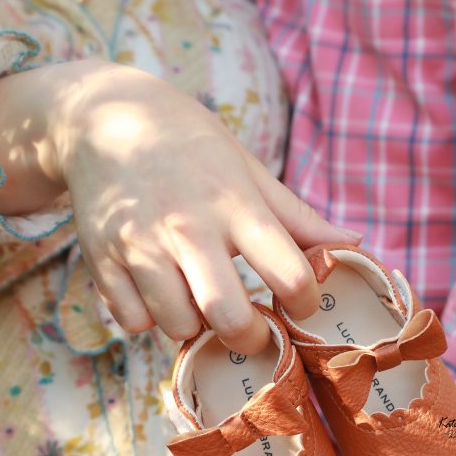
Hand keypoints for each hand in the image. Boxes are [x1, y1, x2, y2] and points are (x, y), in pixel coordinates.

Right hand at [0, 60, 359, 351]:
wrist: (103, 117)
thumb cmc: (190, 147)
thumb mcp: (248, 170)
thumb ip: (297, 217)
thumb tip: (355, 244)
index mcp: (235, 203)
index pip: (288, 272)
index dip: (306, 302)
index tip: (301, 304)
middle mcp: (188, 226)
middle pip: (228, 316)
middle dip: (248, 338)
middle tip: (252, 332)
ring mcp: (140, 244)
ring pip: (177, 325)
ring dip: (193, 324)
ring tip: (195, 298)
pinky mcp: (101, 259)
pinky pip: (132, 321)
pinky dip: (147, 317)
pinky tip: (154, 290)